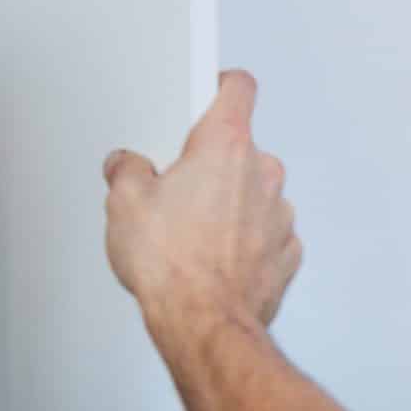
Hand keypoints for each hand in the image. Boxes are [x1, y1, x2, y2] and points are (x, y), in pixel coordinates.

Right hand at [102, 71, 299, 335]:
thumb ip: (127, 170)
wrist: (205, 324)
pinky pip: (264, 231)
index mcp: (224, 146)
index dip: (218, 85)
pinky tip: (212, 257)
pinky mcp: (286, 252)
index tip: (206, 91)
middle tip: (175, 187)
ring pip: (253, 192)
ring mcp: (279, 214)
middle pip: (240, 147)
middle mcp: (262, 173)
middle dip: (209, 163)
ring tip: (191, 231)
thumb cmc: (173, 266)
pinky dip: (243, 239)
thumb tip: (128, 168)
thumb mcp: (124, 203)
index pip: (237, 88)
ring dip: (229, 204)